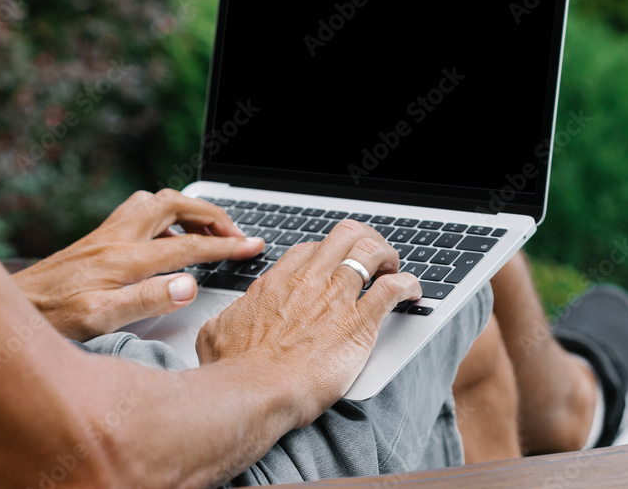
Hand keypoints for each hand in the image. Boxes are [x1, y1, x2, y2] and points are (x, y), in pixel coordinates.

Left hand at [14, 189, 264, 340]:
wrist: (12, 310)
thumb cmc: (52, 320)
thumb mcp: (101, 319)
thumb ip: (147, 300)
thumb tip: (188, 284)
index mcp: (125, 260)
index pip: (189, 245)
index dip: (226, 244)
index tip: (252, 246)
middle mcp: (117, 238)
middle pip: (175, 204)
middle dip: (211, 214)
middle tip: (232, 233)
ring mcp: (106, 235)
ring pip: (155, 200)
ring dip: (186, 208)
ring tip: (204, 230)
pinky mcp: (97, 239)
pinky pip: (139, 211)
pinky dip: (163, 216)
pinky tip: (164, 240)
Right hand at [196, 219, 421, 427]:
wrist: (255, 392)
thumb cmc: (234, 371)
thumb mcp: (215, 334)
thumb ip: (226, 319)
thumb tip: (223, 322)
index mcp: (276, 283)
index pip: (309, 250)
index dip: (327, 254)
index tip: (335, 265)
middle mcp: (308, 282)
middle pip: (344, 236)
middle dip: (364, 239)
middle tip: (372, 256)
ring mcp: (335, 298)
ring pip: (371, 251)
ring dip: (387, 256)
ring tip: (393, 268)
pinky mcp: (359, 323)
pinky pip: (392, 289)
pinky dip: (408, 285)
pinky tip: (412, 291)